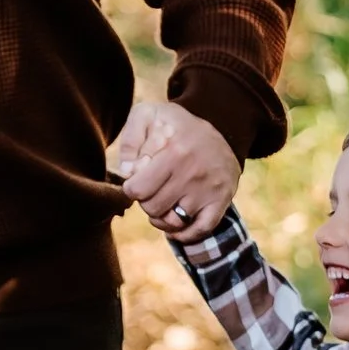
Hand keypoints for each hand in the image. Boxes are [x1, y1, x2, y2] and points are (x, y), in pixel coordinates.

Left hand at [113, 101, 240, 240]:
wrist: (222, 123)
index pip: (137, 190)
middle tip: (152, 189)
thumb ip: (130, 139)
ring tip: (162, 203)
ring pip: (173, 222)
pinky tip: (174, 225)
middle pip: (153, 208)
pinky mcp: (222, 201)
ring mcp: (209, 189)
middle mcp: (193, 173)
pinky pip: (200, 230)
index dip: (131, 188)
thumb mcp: (149, 115)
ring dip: (162, 217)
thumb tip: (126, 172)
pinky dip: (184, 234)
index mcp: (174, 152)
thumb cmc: (176, 125)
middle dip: (146, 201)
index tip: (137, 180)